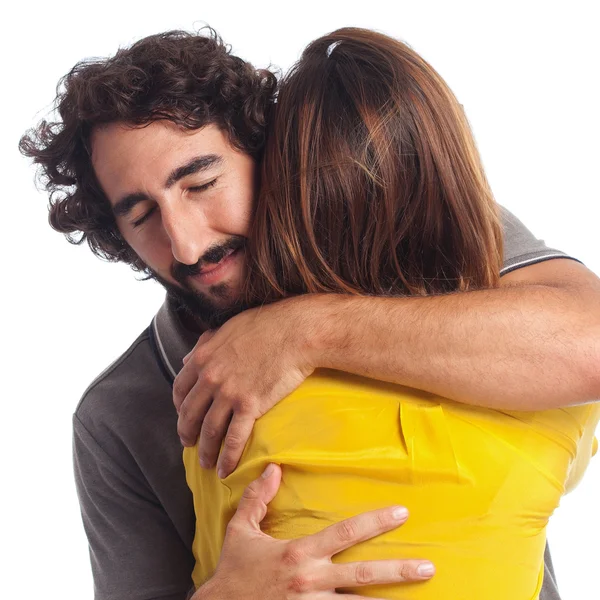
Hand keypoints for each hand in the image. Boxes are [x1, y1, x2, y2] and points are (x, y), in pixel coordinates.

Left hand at [173, 297, 316, 477]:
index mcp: (203, 358)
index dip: (179, 407)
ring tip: (206, 463)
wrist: (294, 333)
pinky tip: (225, 469)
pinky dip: (227, 457)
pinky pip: (234, 438)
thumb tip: (188, 358)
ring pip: (209, 430)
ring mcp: (229, 393)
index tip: (184, 415)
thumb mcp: (227, 329)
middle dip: (187, 433)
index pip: (180, 389)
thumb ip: (205, 344)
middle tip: (189, 444)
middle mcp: (210, 378)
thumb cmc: (265, 325)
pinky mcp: (249, 405)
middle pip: (190, 413)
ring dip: (205, 450)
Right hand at [191, 464, 434, 599]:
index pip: (345, 533)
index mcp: (299, 553)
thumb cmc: (233, 572)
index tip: (401, 513)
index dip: (375, 521)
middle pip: (363, 575)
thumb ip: (258, 498)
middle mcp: (311, 581)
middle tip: (428, 567)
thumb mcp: (241, 530)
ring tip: (417, 598)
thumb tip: (273, 468)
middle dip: (399, 571)